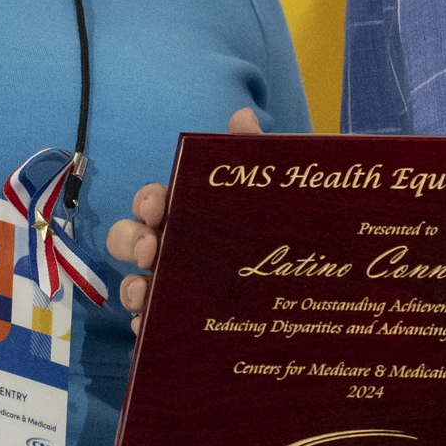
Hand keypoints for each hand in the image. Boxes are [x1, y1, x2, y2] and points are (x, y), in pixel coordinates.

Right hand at [108, 106, 265, 327]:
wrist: (316, 288)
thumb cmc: (281, 228)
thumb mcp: (273, 193)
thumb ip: (256, 155)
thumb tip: (243, 115)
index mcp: (189, 213)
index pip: (153, 201)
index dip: (147, 202)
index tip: (158, 209)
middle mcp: (173, 249)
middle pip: (128, 239)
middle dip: (129, 241)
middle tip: (150, 251)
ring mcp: (173, 288)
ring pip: (133, 286)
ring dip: (131, 289)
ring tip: (145, 298)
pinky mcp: (181, 325)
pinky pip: (150, 328)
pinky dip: (145, 329)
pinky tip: (151, 330)